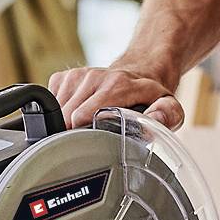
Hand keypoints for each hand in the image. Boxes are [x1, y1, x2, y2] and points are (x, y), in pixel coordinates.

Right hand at [49, 63, 182, 129]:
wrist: (141, 71)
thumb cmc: (151, 97)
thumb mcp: (170, 107)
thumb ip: (167, 115)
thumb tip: (155, 120)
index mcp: (116, 85)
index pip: (81, 116)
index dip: (82, 136)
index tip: (89, 148)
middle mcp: (94, 77)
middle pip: (66, 117)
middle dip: (73, 134)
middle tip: (90, 141)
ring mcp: (77, 75)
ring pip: (55, 111)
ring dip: (65, 123)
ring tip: (86, 126)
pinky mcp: (65, 76)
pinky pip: (50, 100)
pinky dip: (58, 111)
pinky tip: (77, 113)